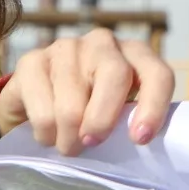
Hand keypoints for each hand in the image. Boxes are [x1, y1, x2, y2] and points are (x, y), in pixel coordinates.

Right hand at [0, 27, 174, 153]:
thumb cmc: (89, 116)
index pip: (157, 73)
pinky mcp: (31, 59)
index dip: (153, 105)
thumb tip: (138, 141)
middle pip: (115, 75)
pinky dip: (45, 131)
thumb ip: (131, 121)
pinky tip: (47, 134)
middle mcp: (103, 43)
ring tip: (68, 146)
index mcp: (135, 55)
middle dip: (103, 119)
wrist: (35, 107)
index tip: (140, 138)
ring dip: (69, 136)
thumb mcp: (118, 116)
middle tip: (91, 143)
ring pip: (73, 100)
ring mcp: (66, 47)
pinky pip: (42, 106)